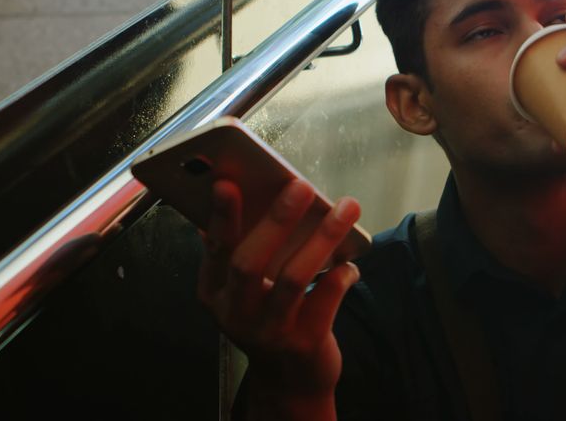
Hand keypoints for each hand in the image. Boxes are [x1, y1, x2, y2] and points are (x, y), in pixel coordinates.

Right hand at [198, 178, 360, 417]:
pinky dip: (341, 273)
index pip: (216, 250)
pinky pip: (326, 298)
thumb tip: (227, 199)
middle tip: (301, 187)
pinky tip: (351, 262)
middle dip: (277, 220)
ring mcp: (270, 330)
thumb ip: (235, 252)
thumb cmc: (267, 319)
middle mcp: (236, 313)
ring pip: (294, 277)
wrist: (288, 381)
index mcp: (215, 293)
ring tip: (346, 208)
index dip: (221, 218)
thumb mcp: (242, 292)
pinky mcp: (304, 342)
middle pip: (251, 262)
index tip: (228, 184)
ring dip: (323, 237)